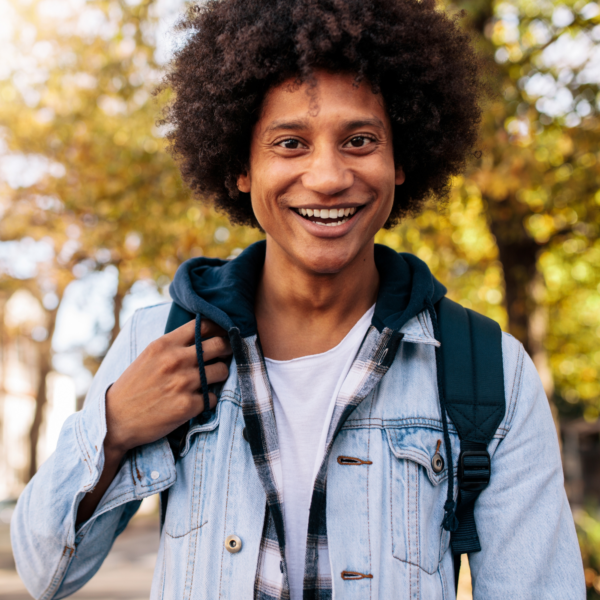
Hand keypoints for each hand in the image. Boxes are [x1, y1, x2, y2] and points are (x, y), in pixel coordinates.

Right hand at [104, 318, 231, 459]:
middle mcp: (176, 360)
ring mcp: (183, 382)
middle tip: (226, 354)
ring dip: (219, 375)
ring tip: (210, 380)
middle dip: (227, 349)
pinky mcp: (188, 405)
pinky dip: (209, 399)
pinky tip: (198, 401)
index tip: (223, 333)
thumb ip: (174, 344)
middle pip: (220, 345)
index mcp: (165, 344)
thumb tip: (203, 334)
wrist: (116, 420)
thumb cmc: (134, 386)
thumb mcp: (149, 355)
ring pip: (221, 371)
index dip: (219, 328)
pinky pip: (214, 397)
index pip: (204, 325)